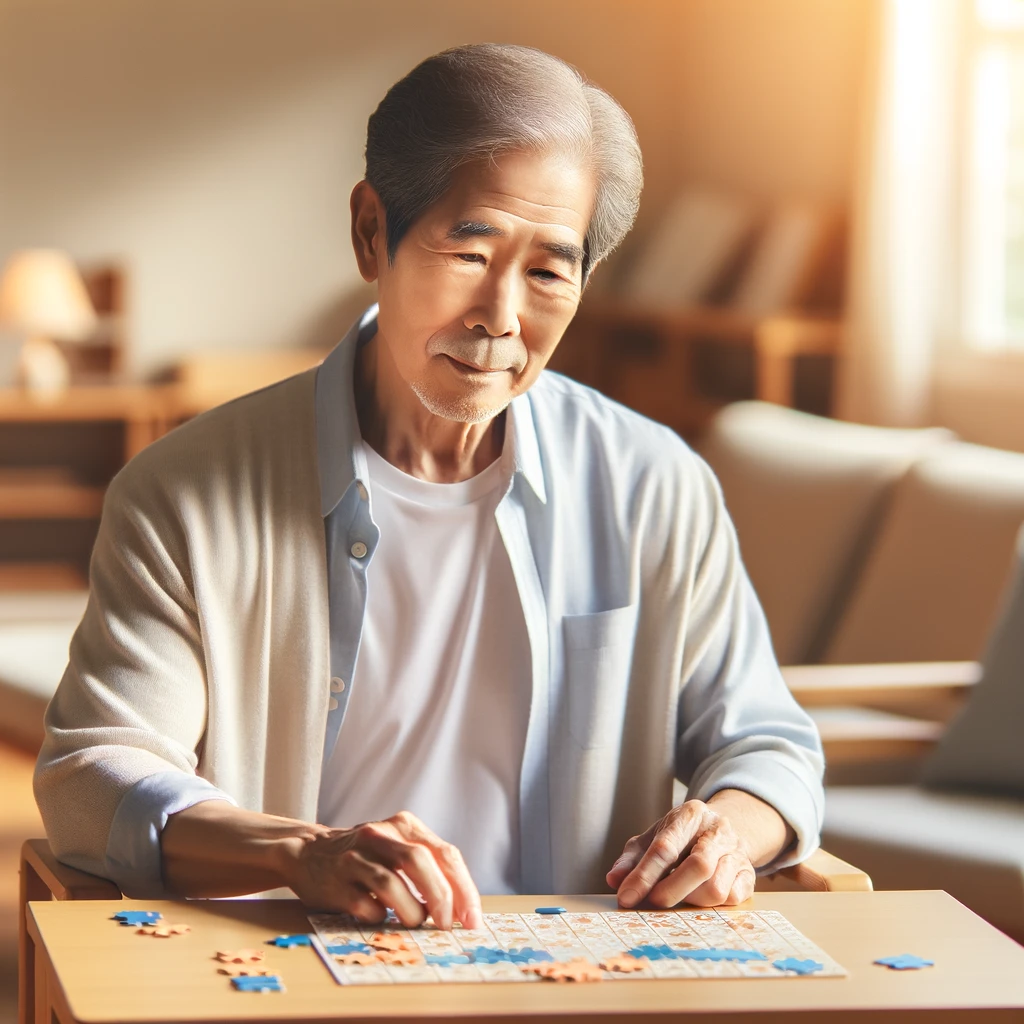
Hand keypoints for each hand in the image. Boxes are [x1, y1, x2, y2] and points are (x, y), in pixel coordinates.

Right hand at [282, 810, 481, 929]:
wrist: (309, 853)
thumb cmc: (367, 858)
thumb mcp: (398, 847)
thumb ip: (428, 868)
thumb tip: (461, 909)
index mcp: (404, 824)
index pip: (445, 853)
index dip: (464, 889)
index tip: (472, 919)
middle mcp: (380, 834)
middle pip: (420, 861)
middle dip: (441, 898)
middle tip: (447, 925)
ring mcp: (356, 856)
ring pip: (392, 883)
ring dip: (411, 911)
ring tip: (416, 923)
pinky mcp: (336, 881)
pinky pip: (366, 905)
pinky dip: (381, 917)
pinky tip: (381, 917)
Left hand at [606, 799, 755, 908]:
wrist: (720, 830)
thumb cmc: (680, 837)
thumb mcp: (652, 838)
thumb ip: (632, 858)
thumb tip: (614, 879)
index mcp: (690, 815)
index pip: (665, 846)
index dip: (644, 875)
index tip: (626, 897)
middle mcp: (719, 830)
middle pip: (698, 866)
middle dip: (670, 891)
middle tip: (652, 903)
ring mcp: (737, 852)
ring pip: (716, 887)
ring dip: (691, 900)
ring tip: (678, 895)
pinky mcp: (749, 875)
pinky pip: (732, 899)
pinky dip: (711, 906)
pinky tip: (699, 896)